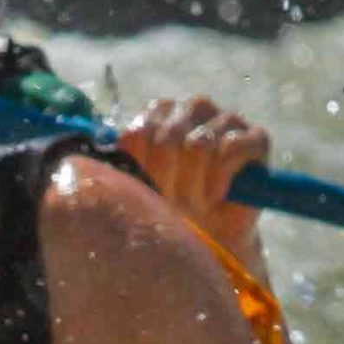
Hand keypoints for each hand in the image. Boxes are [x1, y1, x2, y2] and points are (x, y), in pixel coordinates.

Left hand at [117, 95, 271, 256]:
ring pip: (200, 145)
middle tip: (176, 201)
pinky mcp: (256, 137)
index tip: (149, 191)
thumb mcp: (136, 185)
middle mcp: (192, 107)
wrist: (210, 236)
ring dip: (194, 185)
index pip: (140, 132)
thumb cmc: (169, 208)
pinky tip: (219, 196)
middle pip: (168, 138)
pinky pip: (232, 149)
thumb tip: (87, 153)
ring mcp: (227, 118)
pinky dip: (221, 180)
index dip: (144, 170)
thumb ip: (118, 162)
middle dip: (169, 180)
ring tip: (197, 201)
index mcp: (159, 112)